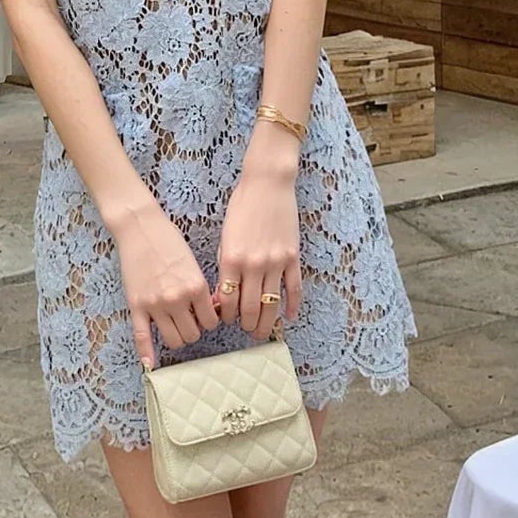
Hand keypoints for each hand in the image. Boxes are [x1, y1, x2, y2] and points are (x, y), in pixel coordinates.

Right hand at [115, 204, 221, 368]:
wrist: (140, 227)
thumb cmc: (169, 241)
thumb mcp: (193, 264)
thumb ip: (201, 290)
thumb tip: (210, 312)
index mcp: (196, 287)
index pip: (211, 322)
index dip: (209, 320)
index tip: (204, 314)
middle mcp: (177, 299)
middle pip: (192, 334)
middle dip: (194, 329)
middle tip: (190, 319)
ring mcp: (155, 305)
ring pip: (174, 339)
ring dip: (177, 336)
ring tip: (176, 325)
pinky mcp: (136, 305)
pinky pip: (142, 335)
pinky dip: (146, 352)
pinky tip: (148, 364)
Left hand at [215, 166, 301, 338]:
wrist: (267, 184)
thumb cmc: (242, 207)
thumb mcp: (225, 236)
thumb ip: (225, 265)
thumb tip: (224, 294)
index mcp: (231, 259)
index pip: (228, 300)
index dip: (227, 316)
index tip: (228, 320)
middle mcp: (254, 264)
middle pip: (250, 307)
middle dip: (247, 325)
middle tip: (246, 332)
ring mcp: (276, 262)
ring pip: (272, 303)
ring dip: (266, 322)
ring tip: (263, 332)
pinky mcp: (293, 257)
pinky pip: (294, 288)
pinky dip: (292, 306)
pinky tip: (289, 317)